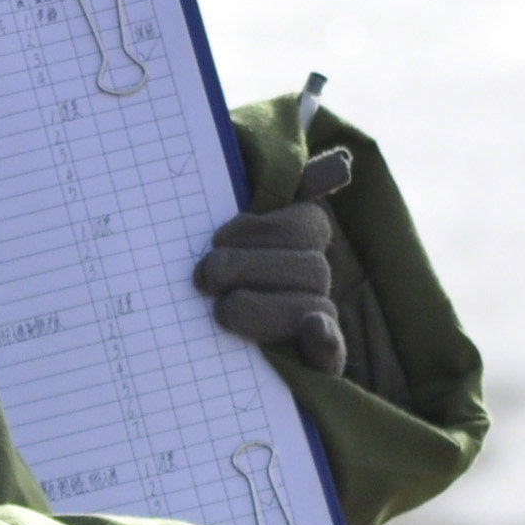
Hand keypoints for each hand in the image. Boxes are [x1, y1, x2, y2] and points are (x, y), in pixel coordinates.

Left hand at [196, 146, 353, 374]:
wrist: (185, 340)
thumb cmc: (207, 274)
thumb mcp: (224, 235)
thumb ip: (273, 193)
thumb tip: (338, 164)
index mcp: (301, 239)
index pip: (304, 225)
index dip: (260, 230)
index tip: (217, 239)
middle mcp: (314, 278)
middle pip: (306, 265)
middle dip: (246, 269)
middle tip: (203, 278)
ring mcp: (316, 320)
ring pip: (312, 302)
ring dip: (260, 306)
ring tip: (218, 308)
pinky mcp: (313, 360)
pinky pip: (331, 350)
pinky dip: (323, 340)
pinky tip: (313, 330)